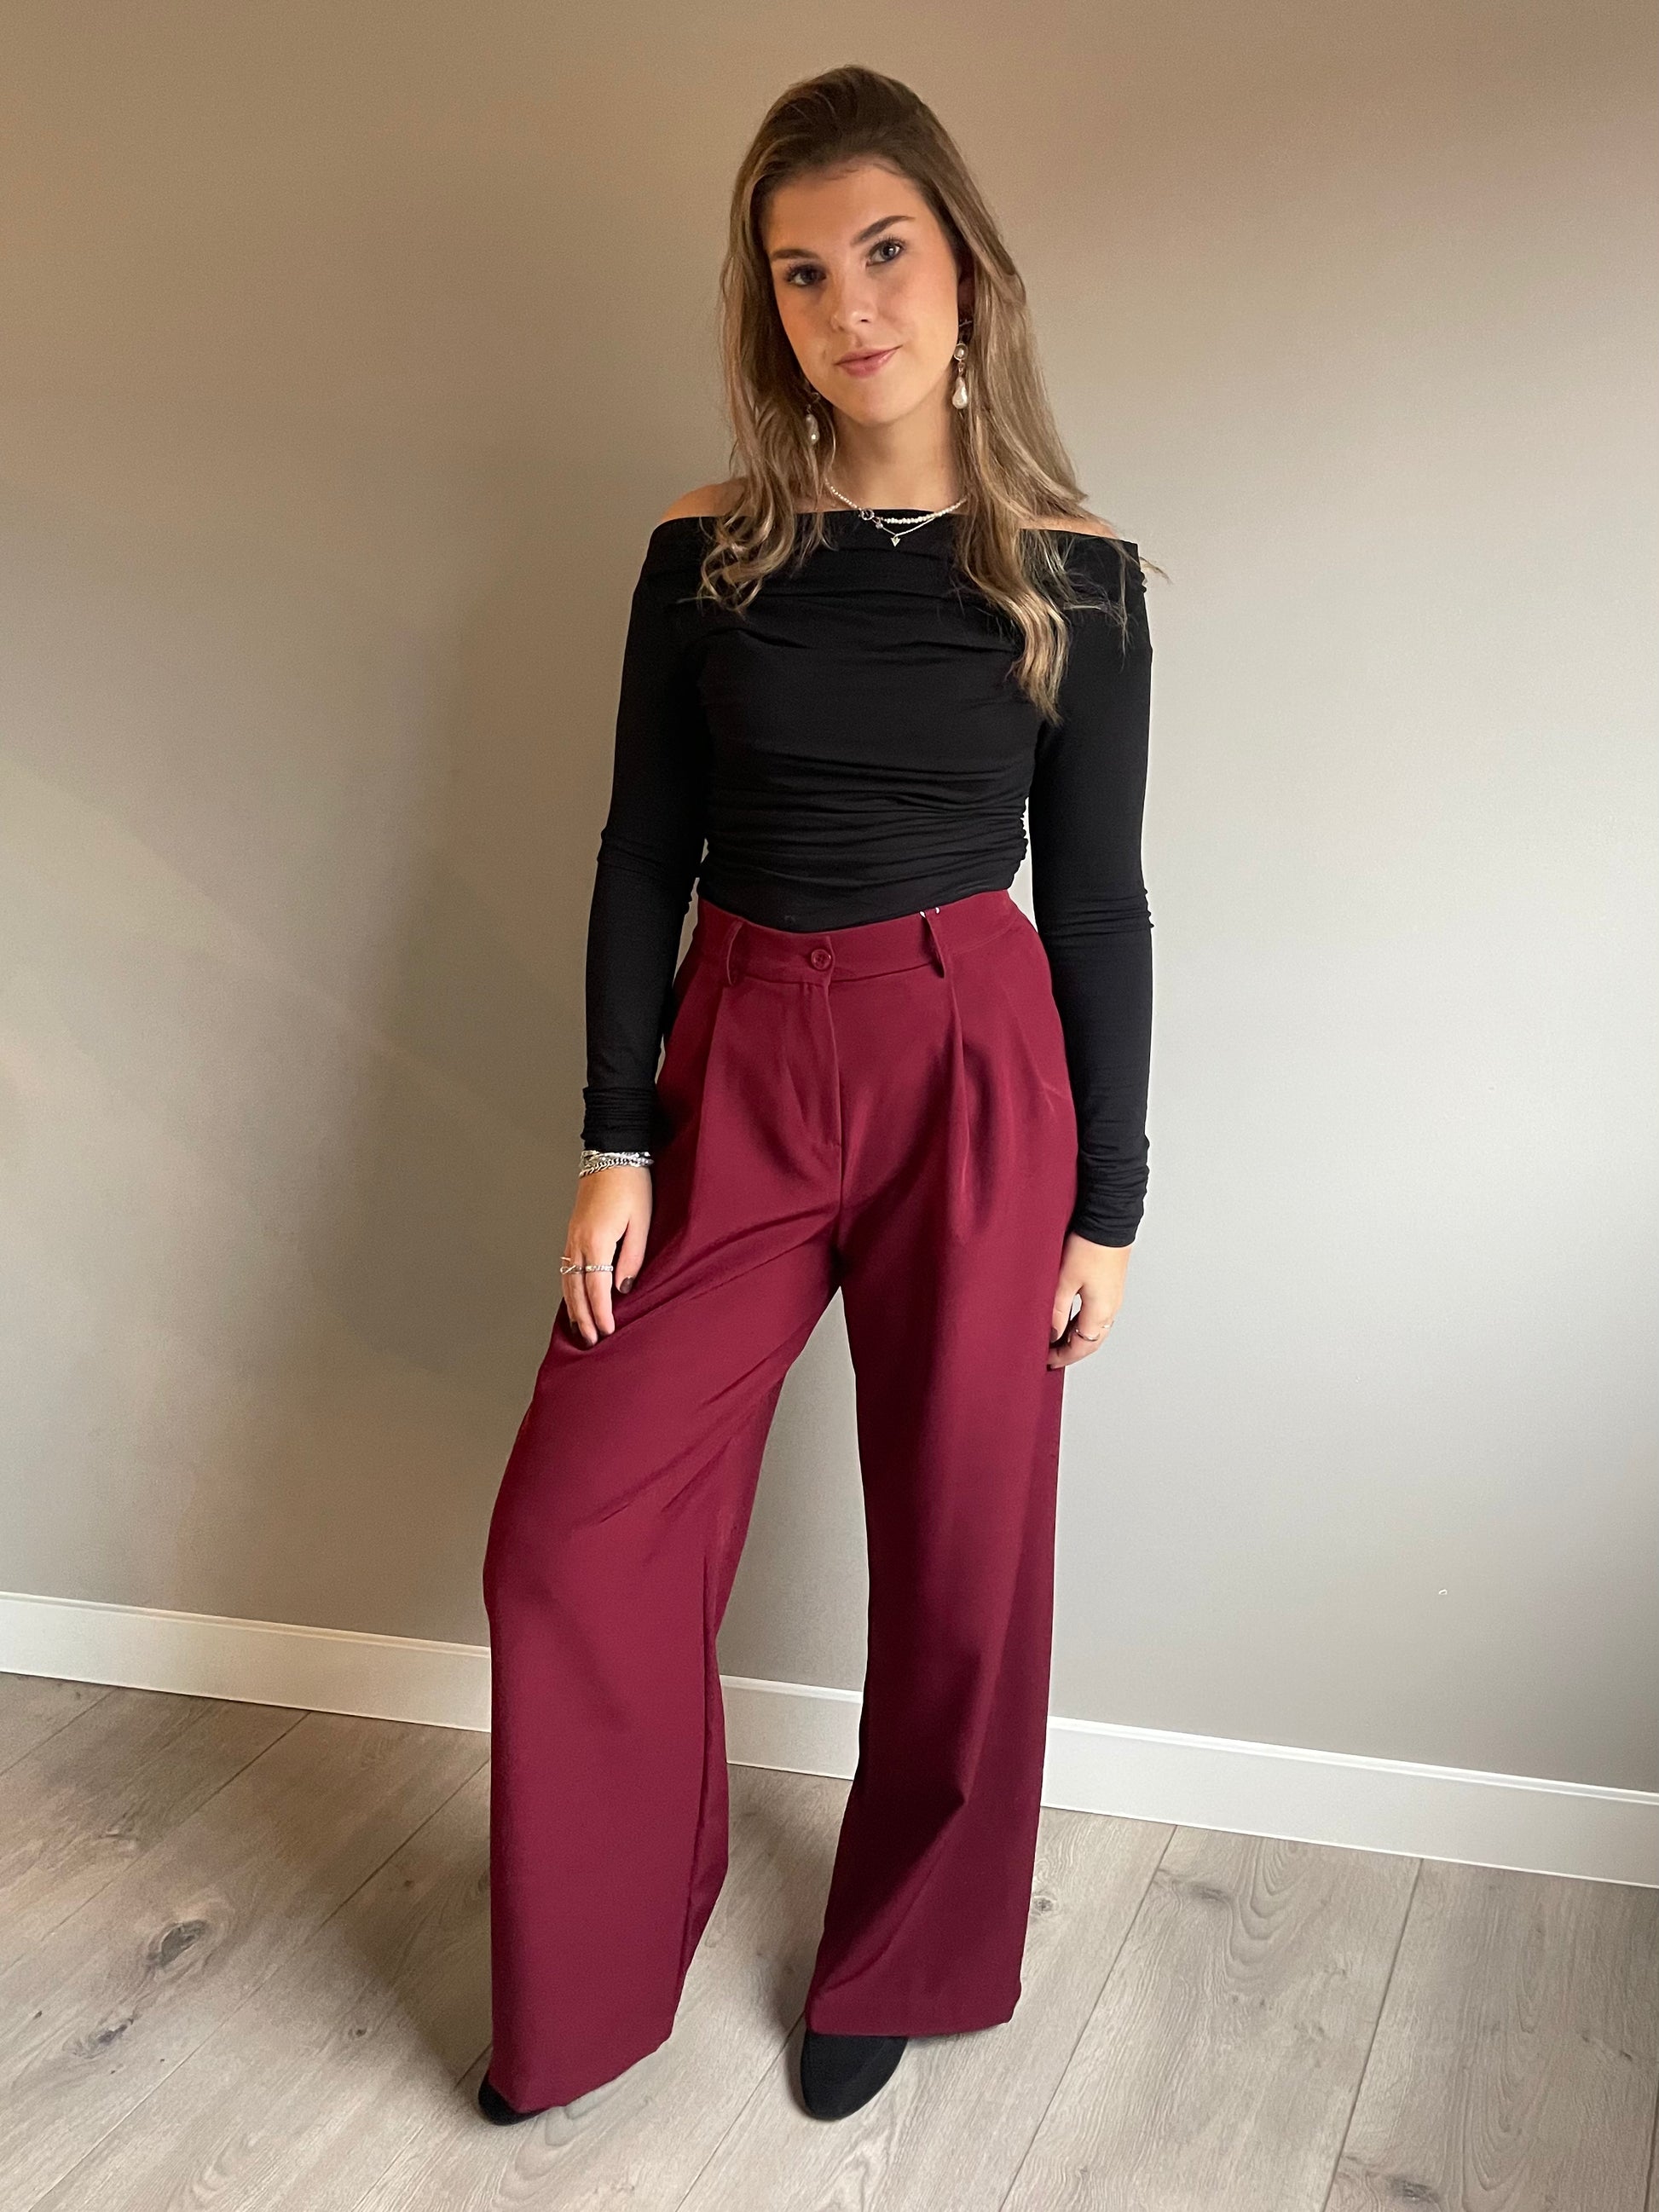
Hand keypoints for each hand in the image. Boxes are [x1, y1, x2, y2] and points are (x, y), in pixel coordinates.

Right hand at [562, 1165, 651, 1344]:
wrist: (612, 1153)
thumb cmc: (632, 1185)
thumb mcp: (642, 1222)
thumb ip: (632, 1257)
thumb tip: (623, 1288)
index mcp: (597, 1241)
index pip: (596, 1288)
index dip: (601, 1313)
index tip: (608, 1331)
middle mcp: (578, 1242)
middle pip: (576, 1289)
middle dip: (582, 1317)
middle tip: (591, 1341)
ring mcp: (571, 1236)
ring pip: (566, 1280)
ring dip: (572, 1306)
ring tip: (579, 1328)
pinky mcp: (572, 1232)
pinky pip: (565, 1268)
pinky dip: (568, 1288)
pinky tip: (573, 1298)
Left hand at [1048, 1231, 1131, 1367]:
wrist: (1109, 1221)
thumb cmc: (1088, 1247)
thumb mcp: (1064, 1281)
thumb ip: (1057, 1311)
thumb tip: (1051, 1336)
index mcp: (1100, 1313)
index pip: (1080, 1347)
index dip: (1062, 1357)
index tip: (1046, 1362)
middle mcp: (1110, 1310)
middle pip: (1090, 1342)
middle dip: (1070, 1352)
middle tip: (1051, 1357)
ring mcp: (1113, 1299)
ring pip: (1095, 1330)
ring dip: (1077, 1339)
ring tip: (1056, 1341)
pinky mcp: (1111, 1287)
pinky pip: (1097, 1316)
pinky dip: (1083, 1325)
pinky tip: (1069, 1320)